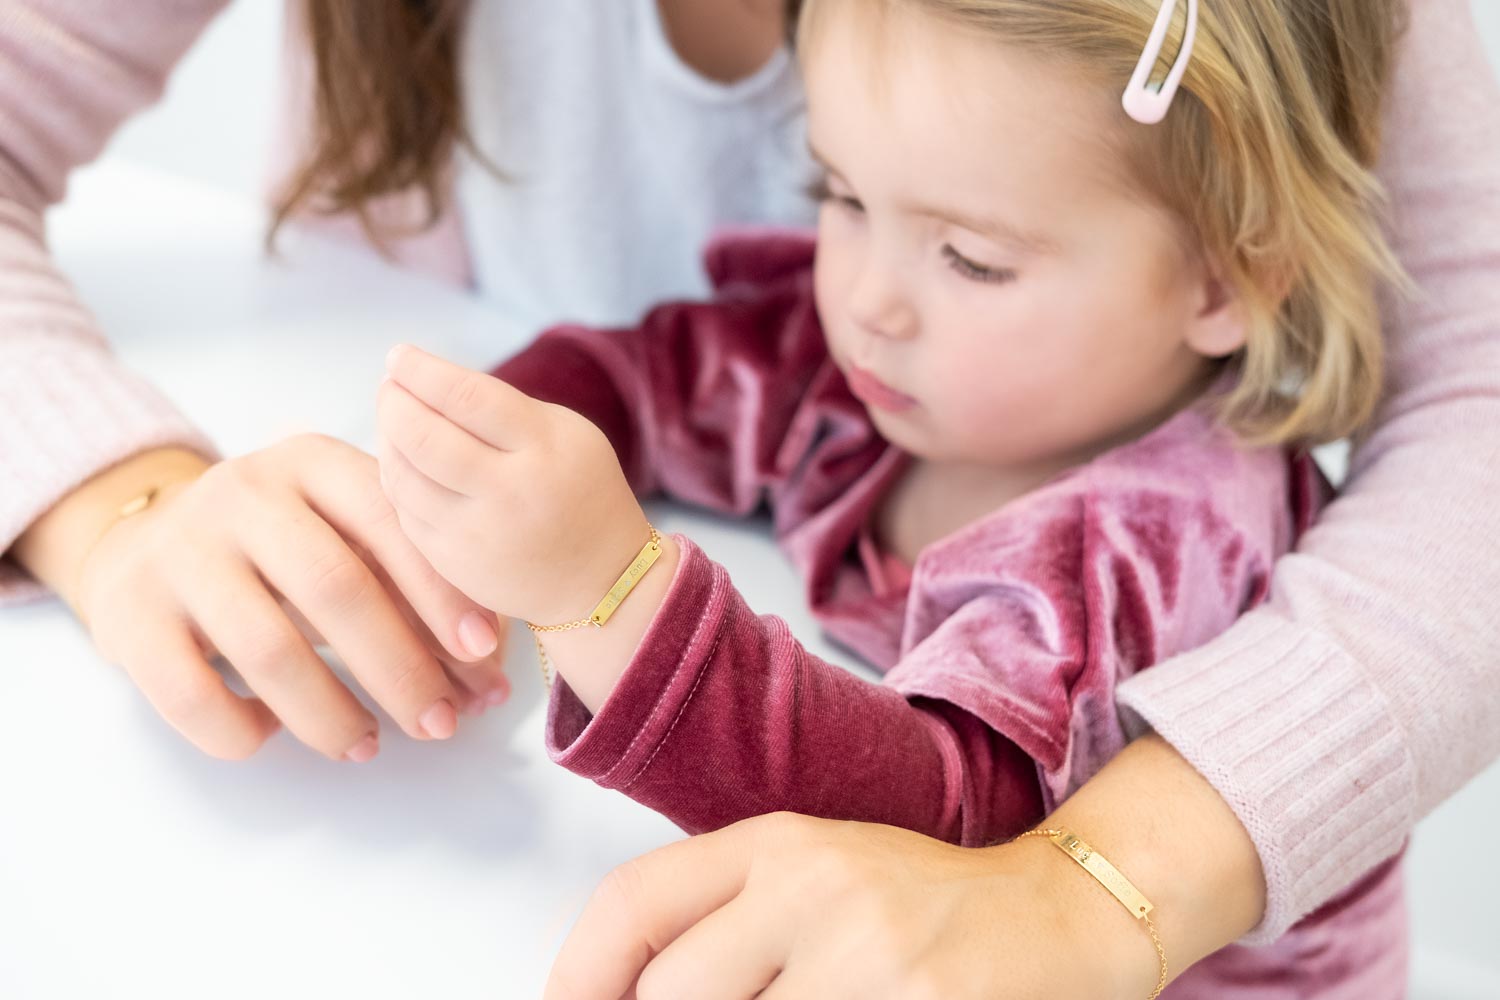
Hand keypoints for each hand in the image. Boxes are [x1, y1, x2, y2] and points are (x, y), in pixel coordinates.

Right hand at [70, 435, 510, 760]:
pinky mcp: (130, 615)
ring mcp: (179, 552)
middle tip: (440, 723)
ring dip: (331, 714)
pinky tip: (271, 735)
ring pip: (268, 650)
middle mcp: (242, 493)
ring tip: (368, 745)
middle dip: (399, 667)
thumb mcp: (344, 537)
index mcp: (312, 462)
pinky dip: (242, 729)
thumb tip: (490, 683)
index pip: (387, 522)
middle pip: (334, 587)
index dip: (439, 590)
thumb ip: (415, 595)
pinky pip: (193, 694)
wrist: (144, 537)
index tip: (482, 652)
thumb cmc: (282, 547)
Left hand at [376, 344, 648, 624]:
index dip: (422, 371)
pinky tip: (402, 460)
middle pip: (423, 436)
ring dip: (387, 438)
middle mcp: (508, 492)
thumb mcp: (567, 435)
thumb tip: (425, 384)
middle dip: (393, 401)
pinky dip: (395, 478)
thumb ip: (504, 409)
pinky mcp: (454, 564)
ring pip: (403, 475)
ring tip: (392, 418)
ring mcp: (477, 533)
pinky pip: (404, 511)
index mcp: (544, 448)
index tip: (399, 354)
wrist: (602, 580)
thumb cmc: (580, 491)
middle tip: (389, 383)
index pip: (467, 397)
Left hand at [544, 734, 1268, 998]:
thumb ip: (727, 924)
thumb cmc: (923, 910)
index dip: (578, 975)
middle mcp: (813, 883)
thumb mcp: (815, 883)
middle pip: (672, 993)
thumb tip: (631, 991)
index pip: (633, 903)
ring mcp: (867, 951)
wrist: (1061, 912)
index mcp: (778, 842)